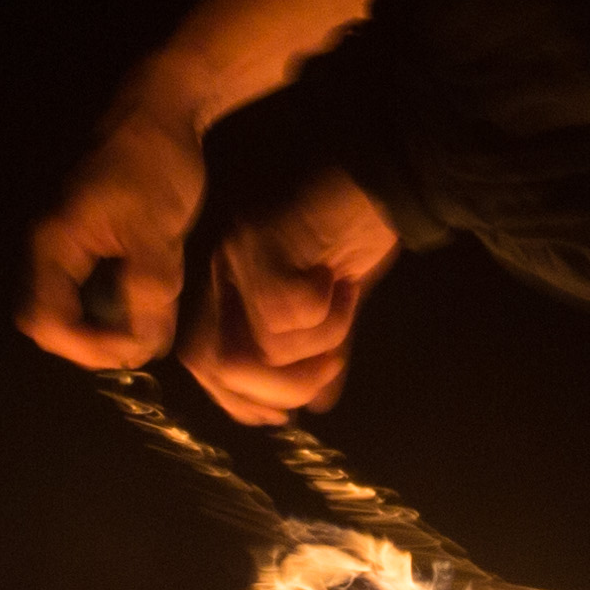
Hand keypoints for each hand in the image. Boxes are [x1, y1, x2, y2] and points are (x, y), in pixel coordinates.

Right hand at [20, 94, 206, 368]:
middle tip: (139, 345)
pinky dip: (118, 304)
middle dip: (94, 342)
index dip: (82, 347)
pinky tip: (151, 301)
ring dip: (108, 325)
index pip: (44, 321)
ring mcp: (71, 247)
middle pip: (53, 319)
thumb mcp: (156, 233)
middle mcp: (52, 250)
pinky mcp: (93, 243)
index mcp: (53, 245)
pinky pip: (94, 289)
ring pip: (76, 307)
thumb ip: (147, 291)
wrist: (162, 112)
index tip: (128, 349)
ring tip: (148, 325)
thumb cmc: (153, 165)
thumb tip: (141, 346)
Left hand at [187, 161, 396, 421]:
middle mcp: (221, 269)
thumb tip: (316, 404)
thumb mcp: (334, 302)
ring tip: (346, 311)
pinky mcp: (264, 245)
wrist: (388, 173)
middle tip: (327, 372)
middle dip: (275, 392)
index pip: (202, 361)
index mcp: (228, 283)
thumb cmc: (359, 231)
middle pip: (213, 364)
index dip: (238, 401)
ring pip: (259, 351)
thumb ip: (319, 350)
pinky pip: (287, 320)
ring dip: (316, 351)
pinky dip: (328, 320)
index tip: (285, 417)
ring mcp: (238, 256)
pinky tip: (346, 286)